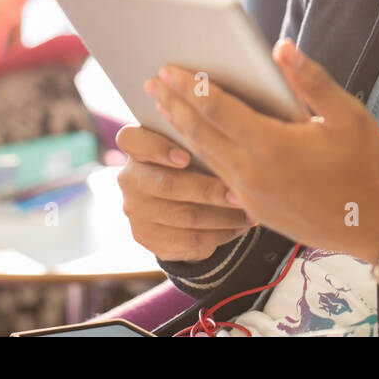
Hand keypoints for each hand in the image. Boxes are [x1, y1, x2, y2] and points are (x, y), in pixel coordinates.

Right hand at [114, 125, 252, 261]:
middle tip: (239, 195)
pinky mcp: (147, 237)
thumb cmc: (194, 163)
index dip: (157, 149)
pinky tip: (238, 228)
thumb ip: (200, 141)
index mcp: (136, 147)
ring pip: (183, 216)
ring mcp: (135, 210)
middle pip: (167, 185)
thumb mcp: (193, 147)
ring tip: (248, 214)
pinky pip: (187, 239)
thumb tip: (230, 138)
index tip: (185, 158)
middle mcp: (130, 178)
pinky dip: (218, 235)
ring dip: (222, 217)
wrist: (179, 204)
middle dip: (209, 191)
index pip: (131, 140)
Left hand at [143, 39, 378, 262]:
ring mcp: (251, 197)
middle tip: (150, 83)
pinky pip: (218, 179)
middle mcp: (253, 174)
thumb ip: (310, 81)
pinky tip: (193, 146)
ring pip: (205, 158)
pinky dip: (200, 158)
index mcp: (273, 146)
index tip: (170, 69)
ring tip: (162, 109)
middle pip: (201, 134)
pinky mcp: (256, 212)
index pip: (219, 110)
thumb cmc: (368, 166)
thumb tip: (281, 48)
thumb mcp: (348, 116)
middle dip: (174, 105)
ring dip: (181, 131)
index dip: (192, 87)